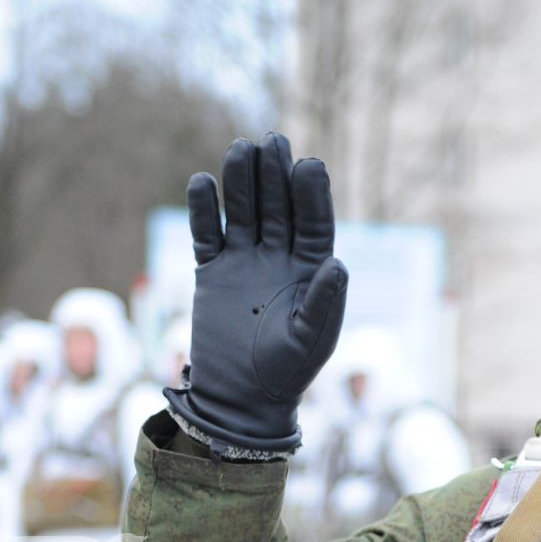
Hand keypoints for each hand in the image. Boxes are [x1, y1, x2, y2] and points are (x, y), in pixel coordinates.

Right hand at [164, 132, 347, 456]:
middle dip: (275, 175)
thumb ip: (325, 301)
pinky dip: (204, 210)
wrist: (240, 400)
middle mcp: (279, 257)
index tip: (308, 166)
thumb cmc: (287, 373)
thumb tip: (338, 263)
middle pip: (278, 206)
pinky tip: (202, 183)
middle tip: (272, 141)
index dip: (312, 194)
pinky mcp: (212, 271)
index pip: (313, 222)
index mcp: (311, 269)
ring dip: (242, 182)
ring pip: (243, 211)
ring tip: (240, 150)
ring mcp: (244, 261)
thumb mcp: (312, 340)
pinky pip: (208, 234)